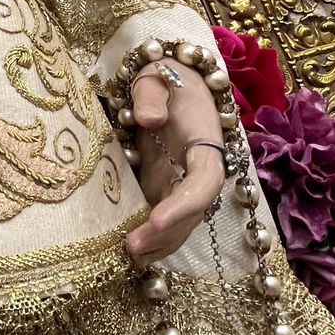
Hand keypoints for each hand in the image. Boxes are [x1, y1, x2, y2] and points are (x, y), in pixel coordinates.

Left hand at [124, 58, 227, 263]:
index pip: (203, 182)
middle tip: (132, 247)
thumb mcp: (156, 78)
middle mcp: (200, 171)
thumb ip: (151, 95)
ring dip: (160, 243)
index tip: (155, 219)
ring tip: (129, 257)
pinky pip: (167, 220)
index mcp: (205, 145)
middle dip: (166, 233)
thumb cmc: (166, 80)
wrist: (173, 86)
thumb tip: (147, 119)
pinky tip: (132, 254)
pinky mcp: (168, 190)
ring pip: (183, 223)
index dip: (183, 205)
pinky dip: (154, 239)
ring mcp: (185, 184)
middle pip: (193, 212)